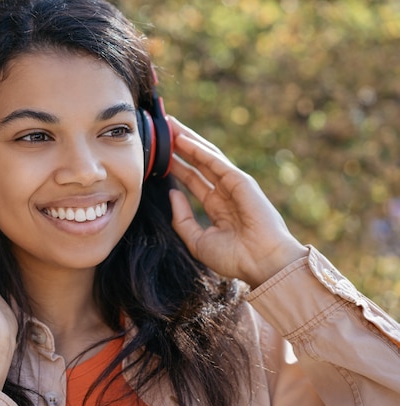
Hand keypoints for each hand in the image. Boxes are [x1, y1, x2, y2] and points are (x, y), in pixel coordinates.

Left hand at [167, 117, 307, 287]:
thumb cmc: (234, 257)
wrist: (261, 264)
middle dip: (180, 146)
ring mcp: (234, 185)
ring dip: (188, 140)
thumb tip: (172, 194)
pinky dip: (199, 150)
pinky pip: (216, 162)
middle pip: (198, 163)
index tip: (159, 155)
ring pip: (206, 156)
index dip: (176, 165)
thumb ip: (182, 219)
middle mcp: (225, 192)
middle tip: (162, 129)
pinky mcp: (241, 182)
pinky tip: (183, 140)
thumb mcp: (197, 241)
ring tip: (169, 125)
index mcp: (217, 206)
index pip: (193, 179)